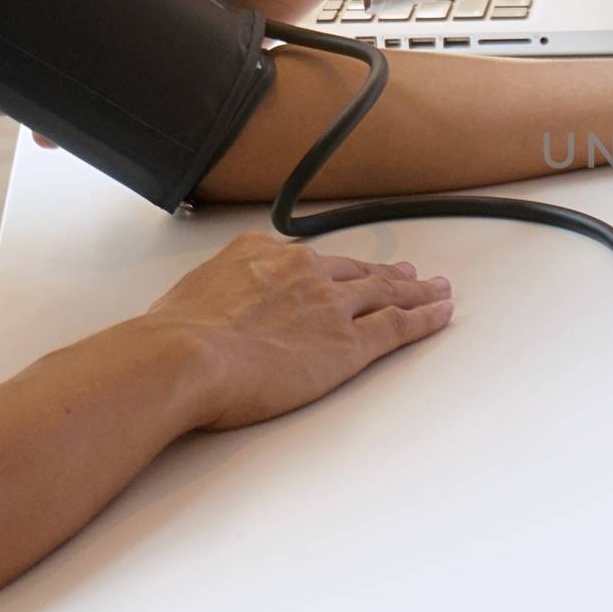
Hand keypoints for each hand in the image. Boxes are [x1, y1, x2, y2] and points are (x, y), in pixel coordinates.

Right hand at [136, 232, 452, 429]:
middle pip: (357, 272)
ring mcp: (332, 306)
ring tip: (437, 290)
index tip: (351, 268)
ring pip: (387, 294)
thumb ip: (214, 294)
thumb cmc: (172, 338)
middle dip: (385, 274)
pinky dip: (424, 318)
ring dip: (416, 292)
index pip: (312, 261)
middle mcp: (304, 273)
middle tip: (408, 273)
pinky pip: (398, 326)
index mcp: (262, 256)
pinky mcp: (350, 342)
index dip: (339, 267)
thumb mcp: (189, 294)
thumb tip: (205, 310)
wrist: (183, 356)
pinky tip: (440, 313)